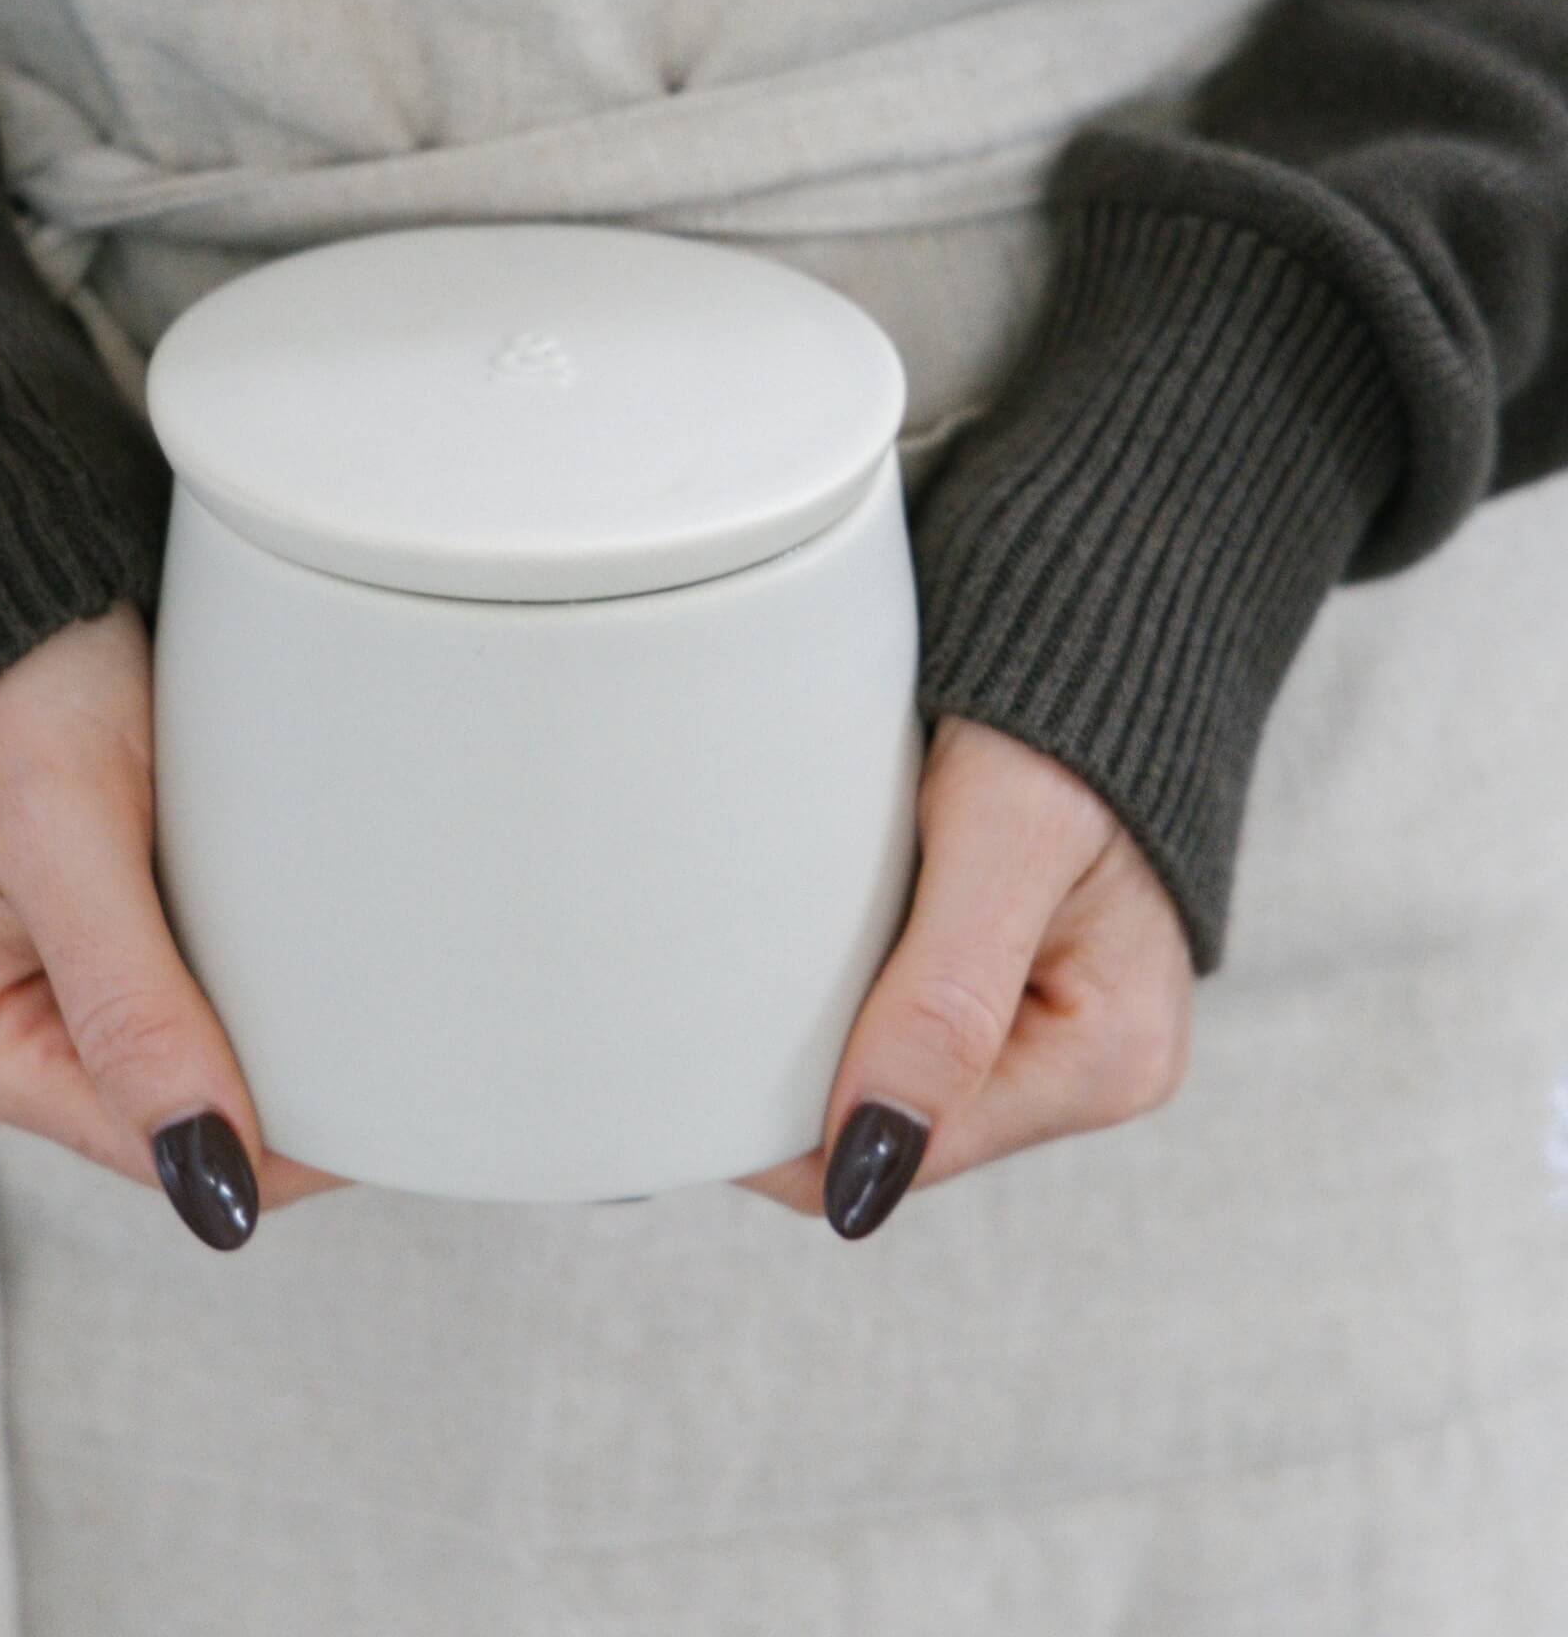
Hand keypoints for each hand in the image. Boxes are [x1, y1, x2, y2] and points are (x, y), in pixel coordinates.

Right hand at [0, 601, 351, 1249]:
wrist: (15, 576)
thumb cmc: (12, 684)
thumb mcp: (63, 832)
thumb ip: (127, 1008)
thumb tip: (210, 1188)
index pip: (158, 1152)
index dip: (277, 1142)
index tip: (387, 1097)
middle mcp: (20, 1032)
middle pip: (192, 1116)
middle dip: (288, 1086)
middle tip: (391, 1022)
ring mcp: (76, 985)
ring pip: (216, 1060)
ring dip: (287, 1031)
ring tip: (358, 972)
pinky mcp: (127, 932)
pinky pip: (220, 990)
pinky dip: (275, 974)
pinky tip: (316, 936)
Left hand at [732, 713, 1193, 1234]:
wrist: (1099, 622)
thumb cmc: (1067, 718)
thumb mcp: (1007, 842)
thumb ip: (947, 1004)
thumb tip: (865, 1176)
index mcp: (1111, 1059)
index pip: (907, 1155)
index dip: (791, 1134)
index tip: (687, 1078)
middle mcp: (1083, 1061)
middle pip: (892, 1124)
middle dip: (799, 1081)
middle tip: (701, 1003)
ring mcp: (1043, 1019)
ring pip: (883, 1072)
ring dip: (813, 1031)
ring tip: (751, 958)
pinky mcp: (1004, 972)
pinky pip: (893, 1013)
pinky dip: (837, 985)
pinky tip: (800, 934)